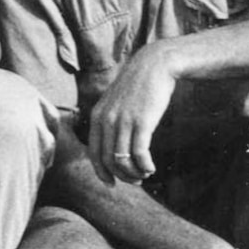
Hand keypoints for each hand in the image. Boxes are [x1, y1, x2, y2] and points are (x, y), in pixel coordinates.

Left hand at [86, 51, 178, 183]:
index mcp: (97, 116)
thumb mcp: (115, 101)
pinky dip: (145, 166)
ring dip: (135, 173)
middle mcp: (106, 120)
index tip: (112, 183)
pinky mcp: (142, 122)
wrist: (154, 65)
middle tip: (136, 180)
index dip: (102, 172)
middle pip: (108, 161)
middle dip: (122, 176)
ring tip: (145, 173)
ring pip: (122, 161)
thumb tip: (112, 147)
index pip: (94, 153)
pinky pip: (140, 154)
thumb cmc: (138, 86)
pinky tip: (152, 167)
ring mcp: (123, 121)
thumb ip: (110, 120)